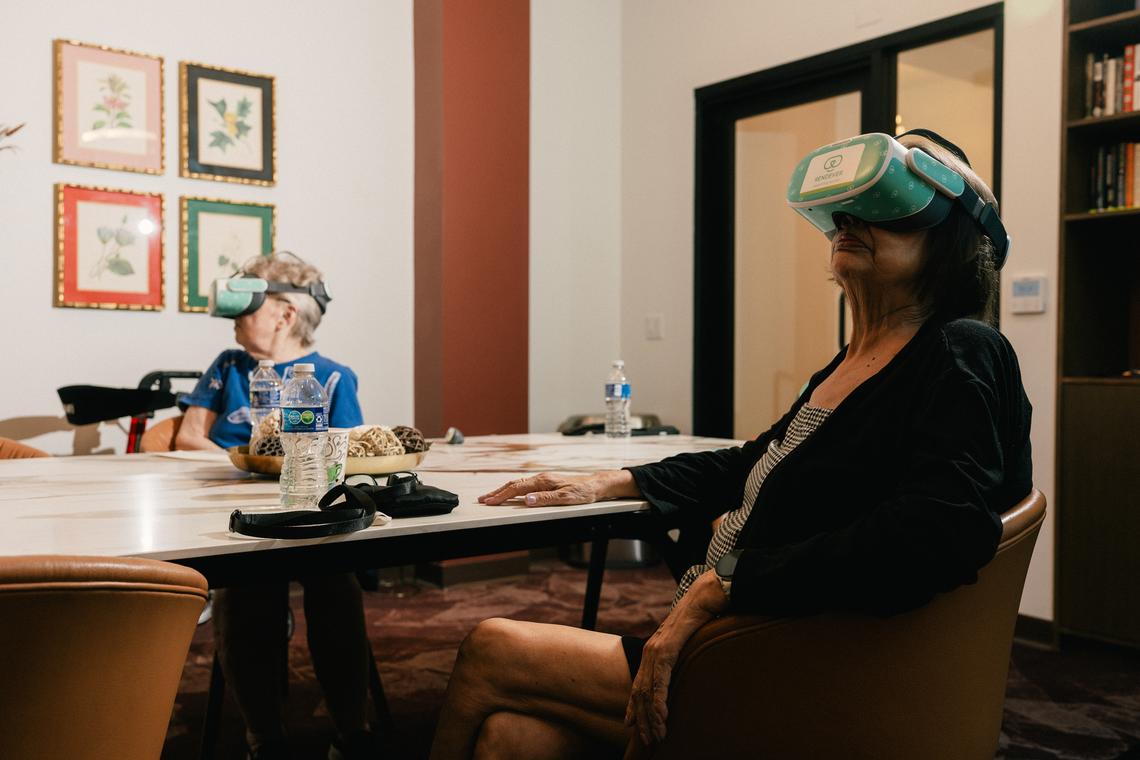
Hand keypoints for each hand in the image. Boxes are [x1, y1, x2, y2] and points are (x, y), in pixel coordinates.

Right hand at [478, 472, 602, 506]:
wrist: (595, 485)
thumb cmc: (583, 492)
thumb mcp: (566, 498)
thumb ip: (545, 499)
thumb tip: (526, 500)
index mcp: (543, 481)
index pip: (516, 489)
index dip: (500, 496)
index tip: (488, 502)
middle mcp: (541, 478)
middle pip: (513, 484)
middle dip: (496, 492)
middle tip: (482, 500)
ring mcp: (543, 480)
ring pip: (518, 484)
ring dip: (503, 490)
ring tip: (491, 497)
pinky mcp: (546, 483)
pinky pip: (524, 485)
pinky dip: (512, 489)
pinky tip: (510, 493)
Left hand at [625, 571, 727, 744]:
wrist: (705, 595)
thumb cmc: (700, 617)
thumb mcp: (685, 642)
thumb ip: (679, 656)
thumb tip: (683, 670)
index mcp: (654, 651)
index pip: (639, 685)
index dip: (634, 706)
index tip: (632, 725)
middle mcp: (650, 651)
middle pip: (641, 692)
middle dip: (643, 719)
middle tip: (647, 740)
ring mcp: (657, 650)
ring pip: (649, 690)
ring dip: (652, 716)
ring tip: (656, 736)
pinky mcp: (667, 648)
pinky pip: (661, 679)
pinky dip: (660, 700)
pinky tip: (662, 716)